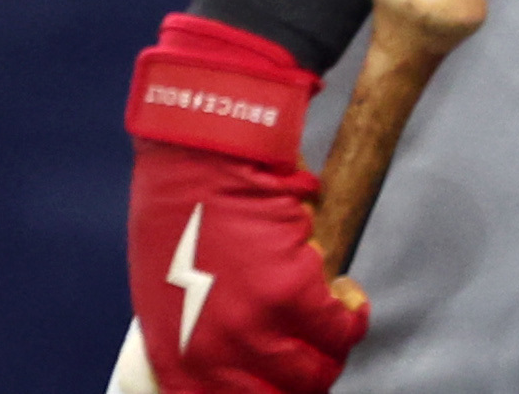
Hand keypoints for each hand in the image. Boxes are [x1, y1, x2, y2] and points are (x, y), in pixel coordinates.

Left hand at [127, 14, 367, 392]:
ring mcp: (253, 328)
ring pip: (316, 374)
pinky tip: (347, 295)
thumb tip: (225, 360)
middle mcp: (212, 353)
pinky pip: (341, 329)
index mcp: (175, 354)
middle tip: (308, 349)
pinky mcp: (292, 295)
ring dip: (330, 350)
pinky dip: (352, 314)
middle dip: (301, 378)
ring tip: (329, 319)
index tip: (275, 382)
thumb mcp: (166, 286)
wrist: (201, 148)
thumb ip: (193, 334)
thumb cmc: (180, 202)